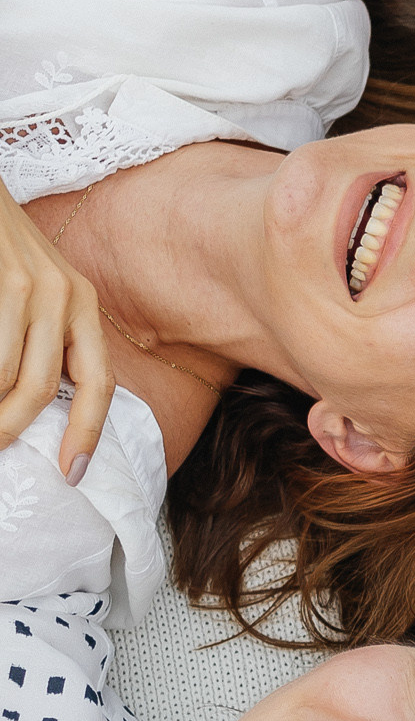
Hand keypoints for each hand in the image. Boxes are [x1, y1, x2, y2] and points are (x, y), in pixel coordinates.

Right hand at [0, 182, 113, 477]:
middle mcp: (65, 296)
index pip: (99, 382)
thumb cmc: (3, 248)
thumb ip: (47, 338)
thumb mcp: (40, 287)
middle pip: (42, 390)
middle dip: (10, 430)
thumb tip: (32, 402)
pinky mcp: (4, 281)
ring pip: (8, 379)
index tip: (72, 472)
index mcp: (83, 304)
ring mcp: (31, 288)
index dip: (87, 432)